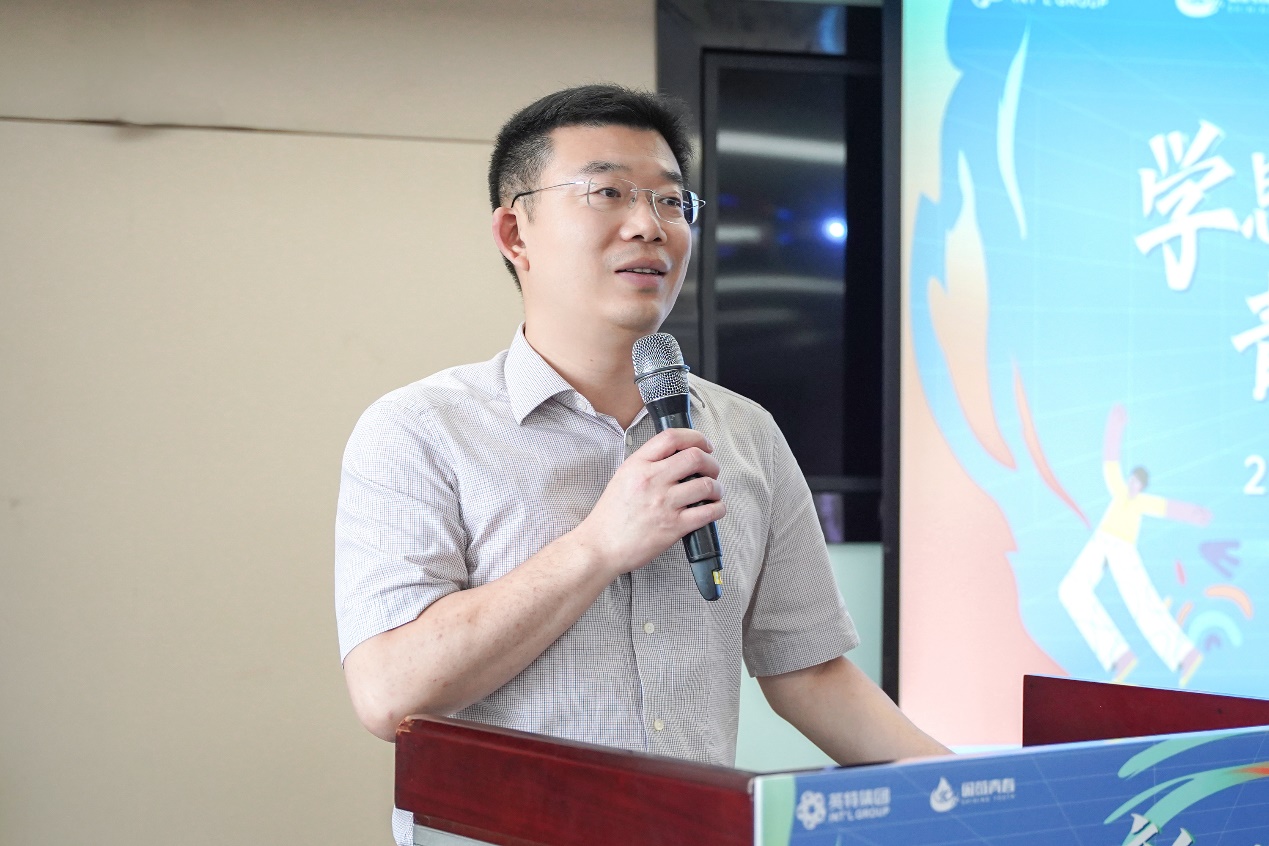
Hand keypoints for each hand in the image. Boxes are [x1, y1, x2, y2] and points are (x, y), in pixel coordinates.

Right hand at [575, 428, 725, 576]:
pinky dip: (718, 508)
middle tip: (712, 470)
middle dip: (711, 462)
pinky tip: (714, 509)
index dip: (695, 437)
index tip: (704, 445)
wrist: (601, 546)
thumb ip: (647, 464)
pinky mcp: (674, 526)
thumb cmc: (610, 516)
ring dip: (717, 487)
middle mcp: (652, 480)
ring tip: (714, 492)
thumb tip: (676, 457)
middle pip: (695, 457)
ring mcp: (664, 503)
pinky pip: (708, 512)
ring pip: (707, 485)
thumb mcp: (623, 477)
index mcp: (638, 465)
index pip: (672, 437)